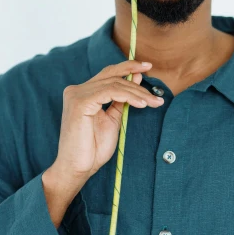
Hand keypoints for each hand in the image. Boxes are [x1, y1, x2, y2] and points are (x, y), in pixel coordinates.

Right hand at [54, 60, 163, 181]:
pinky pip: (109, 92)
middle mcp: (77, 90)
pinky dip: (128, 96)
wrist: (78, 168)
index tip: (147, 66)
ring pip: (114, 84)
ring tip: (153, 103)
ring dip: (137, 93)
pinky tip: (141, 104)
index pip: (107, 73)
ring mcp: (77, 94)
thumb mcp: (112, 119)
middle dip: (137, 80)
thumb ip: (122, 99)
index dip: (127, 67)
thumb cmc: (92, 148)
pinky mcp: (80, 102)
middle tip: (157, 94)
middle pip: (112, 75)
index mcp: (83, 92)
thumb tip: (136, 78)